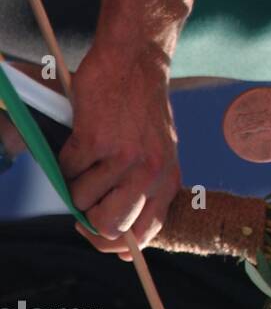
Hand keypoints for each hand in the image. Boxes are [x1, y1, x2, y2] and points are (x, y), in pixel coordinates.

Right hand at [59, 44, 181, 256]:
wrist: (136, 63)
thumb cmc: (142, 109)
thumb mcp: (159, 152)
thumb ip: (144, 187)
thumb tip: (118, 236)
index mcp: (169, 179)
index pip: (147, 231)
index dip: (119, 245)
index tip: (101, 242)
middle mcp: (151, 173)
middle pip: (109, 225)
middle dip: (87, 220)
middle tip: (80, 205)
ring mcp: (124, 158)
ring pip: (81, 199)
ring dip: (73, 184)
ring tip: (85, 161)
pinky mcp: (96, 141)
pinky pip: (67, 171)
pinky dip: (64, 161)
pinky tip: (78, 142)